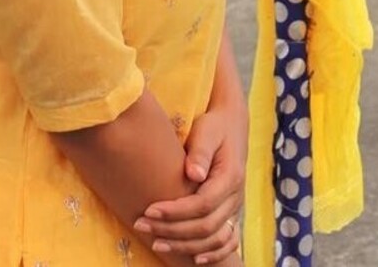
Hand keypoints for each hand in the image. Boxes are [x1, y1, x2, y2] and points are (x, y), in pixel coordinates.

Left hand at [132, 107, 244, 264]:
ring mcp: (235, 207)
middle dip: (172, 230)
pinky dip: (214, 253)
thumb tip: (193, 173)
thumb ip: (200, 151)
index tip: (149, 210)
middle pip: (206, 226)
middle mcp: (235, 197)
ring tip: (156, 243)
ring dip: (185, 245)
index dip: (175, 211)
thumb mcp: (207, 130)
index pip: (202, 204)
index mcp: (230, 177)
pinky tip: (194, 259)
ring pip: (215, 238)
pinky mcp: (232, 213)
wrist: (231, 125)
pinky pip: (228, 241)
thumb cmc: (213, 126)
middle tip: (142, 226)